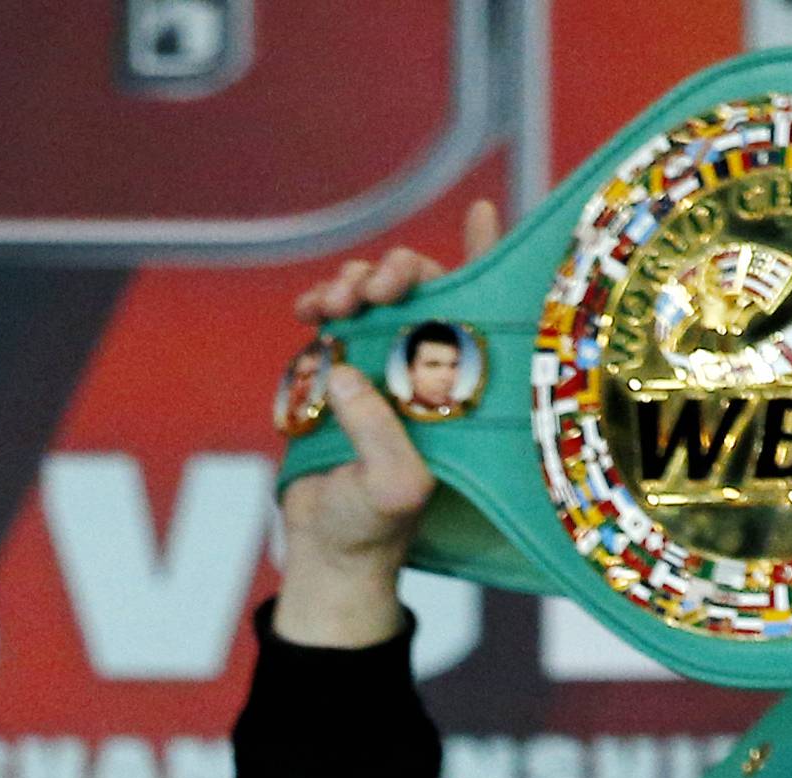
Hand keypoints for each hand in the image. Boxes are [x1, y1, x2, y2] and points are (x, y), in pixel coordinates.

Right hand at [277, 200, 498, 645]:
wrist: (325, 548)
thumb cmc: (373, 526)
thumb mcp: (392, 487)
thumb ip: (378, 432)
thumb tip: (347, 371)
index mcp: (456, 388)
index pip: (480, 311)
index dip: (483, 258)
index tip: (479, 216)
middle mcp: (424, 367)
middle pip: (422, 287)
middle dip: (398, 271)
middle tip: (377, 287)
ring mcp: (380, 364)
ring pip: (375, 294)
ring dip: (353, 283)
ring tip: (333, 303)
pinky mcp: (339, 367)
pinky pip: (334, 316)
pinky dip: (321, 302)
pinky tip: (308, 309)